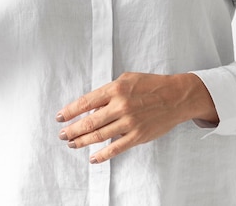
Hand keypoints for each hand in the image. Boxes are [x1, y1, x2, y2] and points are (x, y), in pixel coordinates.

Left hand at [56, 72, 217, 163]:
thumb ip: (108, 92)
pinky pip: (115, 148)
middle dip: (72, 129)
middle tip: (62, 134)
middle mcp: (120, 106)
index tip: (60, 117)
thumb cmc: (150, 85)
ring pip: (99, 136)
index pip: (86, 102)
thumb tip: (91, 107)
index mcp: (115, 89)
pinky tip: (93, 158)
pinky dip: (102, 155)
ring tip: (71, 144)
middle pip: (89, 122)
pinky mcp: (137, 136)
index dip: (70, 111)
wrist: (175, 96)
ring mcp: (129, 122)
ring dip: (82, 141)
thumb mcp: (127, 79)